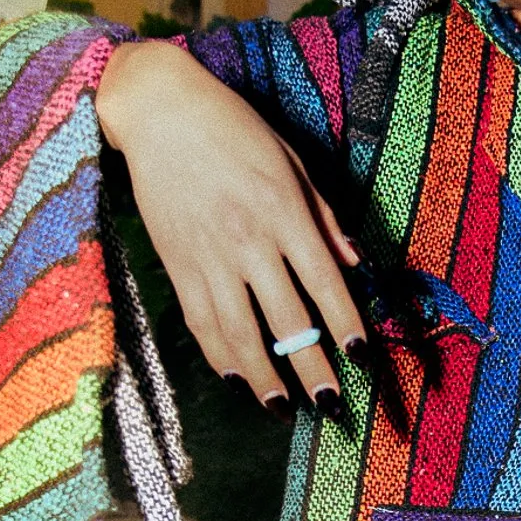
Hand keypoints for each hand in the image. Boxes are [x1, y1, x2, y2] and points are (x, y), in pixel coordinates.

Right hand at [96, 39, 363, 409]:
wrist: (159, 111)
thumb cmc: (233, 128)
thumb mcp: (292, 162)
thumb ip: (324, 218)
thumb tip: (356, 264)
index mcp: (283, 211)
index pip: (323, 281)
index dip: (344, 324)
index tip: (361, 358)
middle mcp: (248, 240)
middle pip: (286, 319)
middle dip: (311, 368)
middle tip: (330, 406)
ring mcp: (208, 256)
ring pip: (239, 332)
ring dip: (263, 378)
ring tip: (282, 409)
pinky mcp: (176, 264)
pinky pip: (202, 322)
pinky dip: (220, 357)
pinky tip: (238, 381)